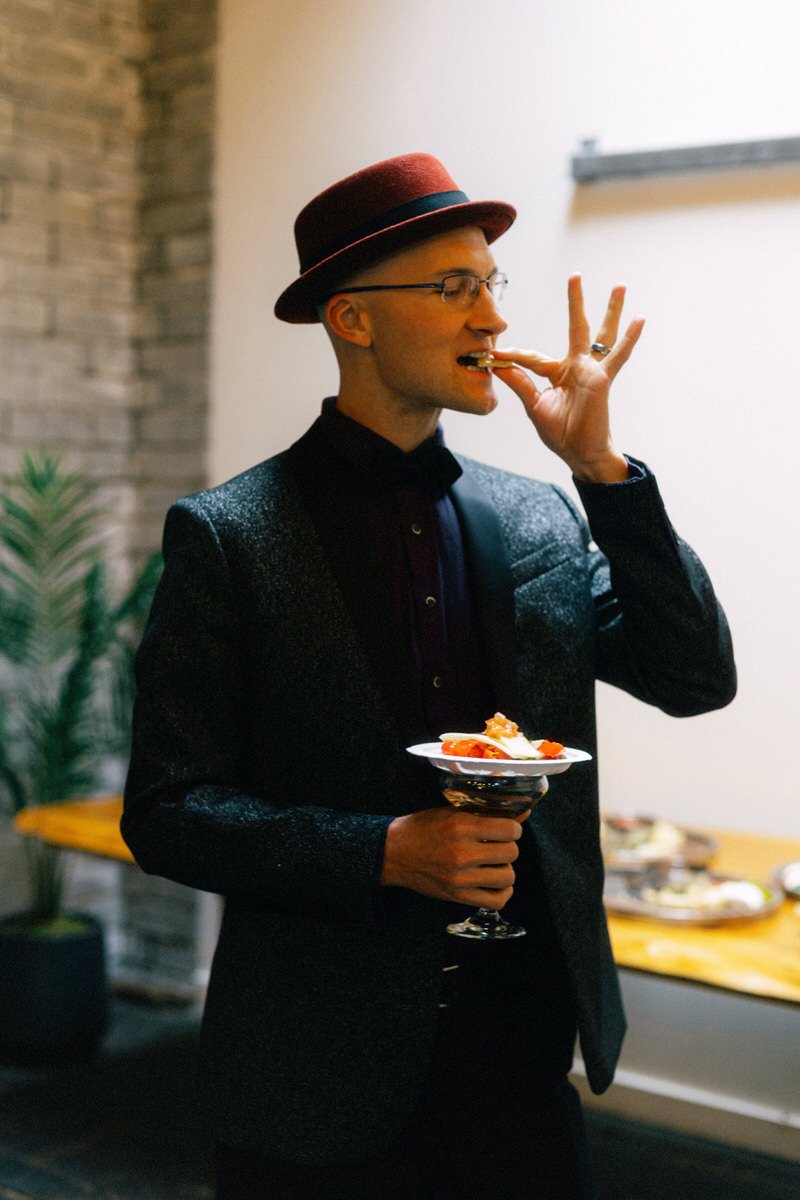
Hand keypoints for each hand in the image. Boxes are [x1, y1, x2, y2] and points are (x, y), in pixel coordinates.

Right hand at [380, 806, 529, 908]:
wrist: (393, 852)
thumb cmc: (423, 828)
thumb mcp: (452, 812)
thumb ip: (486, 813)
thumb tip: (524, 814)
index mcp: (461, 826)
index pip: (510, 830)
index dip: (513, 828)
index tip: (506, 829)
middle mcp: (462, 853)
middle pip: (511, 852)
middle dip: (508, 847)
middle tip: (498, 845)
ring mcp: (460, 878)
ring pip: (507, 877)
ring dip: (505, 869)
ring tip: (494, 863)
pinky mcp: (457, 896)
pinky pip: (496, 901)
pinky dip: (502, 892)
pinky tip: (495, 882)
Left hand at [492, 274, 644, 482]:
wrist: (579, 454)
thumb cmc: (561, 434)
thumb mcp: (534, 407)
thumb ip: (520, 384)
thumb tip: (497, 365)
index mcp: (557, 373)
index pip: (532, 358)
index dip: (512, 357)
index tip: (493, 354)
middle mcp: (576, 367)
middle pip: (576, 327)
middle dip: (575, 302)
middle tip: (575, 275)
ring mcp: (591, 371)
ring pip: (601, 334)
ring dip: (611, 310)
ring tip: (619, 285)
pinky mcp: (602, 380)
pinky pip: (617, 357)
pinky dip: (629, 339)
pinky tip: (640, 319)